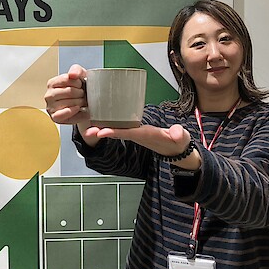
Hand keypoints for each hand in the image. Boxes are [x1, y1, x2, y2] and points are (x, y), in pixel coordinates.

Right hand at [45, 64, 88, 124]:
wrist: (84, 105)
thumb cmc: (79, 90)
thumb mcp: (80, 75)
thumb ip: (76, 70)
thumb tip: (72, 74)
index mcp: (52, 83)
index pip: (66, 79)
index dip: (77, 82)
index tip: (80, 85)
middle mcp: (49, 95)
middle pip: (69, 91)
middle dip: (80, 93)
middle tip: (82, 95)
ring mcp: (50, 107)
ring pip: (68, 102)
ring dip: (79, 102)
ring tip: (81, 102)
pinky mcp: (55, 117)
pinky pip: (62, 114)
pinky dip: (71, 111)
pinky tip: (77, 108)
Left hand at [83, 123, 200, 169]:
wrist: (176, 148)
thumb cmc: (178, 141)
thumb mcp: (180, 138)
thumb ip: (178, 134)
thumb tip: (176, 133)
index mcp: (145, 135)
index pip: (127, 133)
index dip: (114, 132)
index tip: (101, 132)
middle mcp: (137, 135)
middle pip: (116, 133)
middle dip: (102, 133)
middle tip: (88, 132)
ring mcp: (135, 134)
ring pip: (116, 131)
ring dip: (102, 129)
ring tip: (88, 127)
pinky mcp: (135, 131)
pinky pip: (120, 128)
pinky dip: (109, 125)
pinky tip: (101, 120)